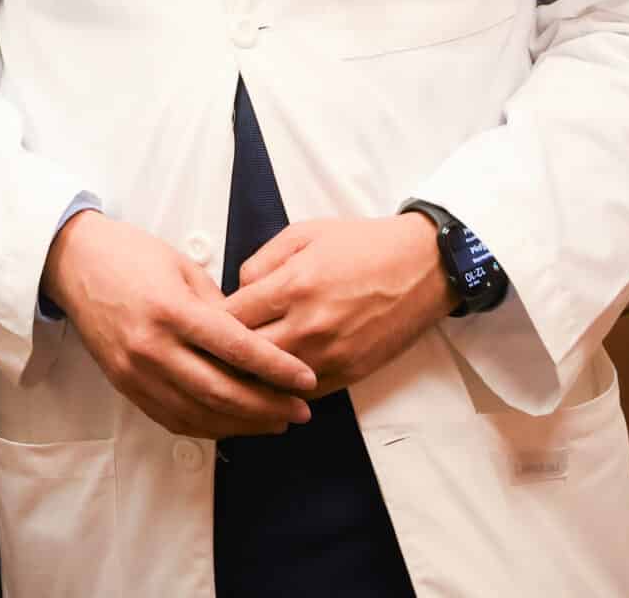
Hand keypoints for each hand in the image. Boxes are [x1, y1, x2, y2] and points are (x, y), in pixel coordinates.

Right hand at [41, 212, 315, 438]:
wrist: (72, 262)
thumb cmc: (129, 254)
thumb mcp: (182, 266)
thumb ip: (218, 306)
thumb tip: (253, 339)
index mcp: (172, 311)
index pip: (237, 350)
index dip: (277, 369)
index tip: (306, 380)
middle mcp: (152, 348)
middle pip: (221, 392)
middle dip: (267, 407)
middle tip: (300, 411)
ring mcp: (136, 372)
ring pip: (199, 415)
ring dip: (241, 425)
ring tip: (274, 423)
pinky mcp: (125, 385)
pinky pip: (172, 418)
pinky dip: (207, 427)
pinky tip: (232, 424)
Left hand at [222, 215, 453, 397]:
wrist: (424, 266)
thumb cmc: (365, 245)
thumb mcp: (304, 234)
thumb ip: (261, 261)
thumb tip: (238, 291)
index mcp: (293, 285)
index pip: (231, 318)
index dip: (212, 323)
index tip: (205, 324)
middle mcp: (309, 325)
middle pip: (245, 357)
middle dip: (225, 355)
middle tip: (211, 353)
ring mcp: (331, 354)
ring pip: (271, 382)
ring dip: (253, 378)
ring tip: (237, 371)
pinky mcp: (350, 373)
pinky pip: (304, 394)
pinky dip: (285, 390)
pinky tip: (275, 381)